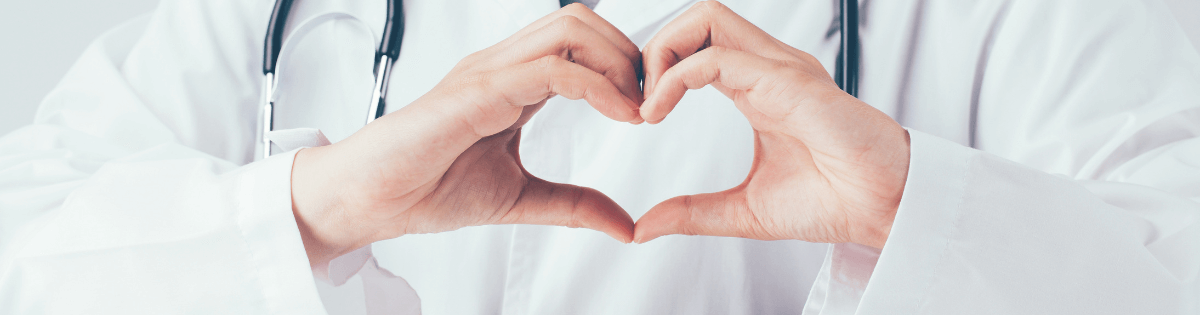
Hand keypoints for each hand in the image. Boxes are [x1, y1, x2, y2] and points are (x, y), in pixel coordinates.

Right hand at [290, 4, 643, 266]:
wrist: (372, 199)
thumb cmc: (425, 188)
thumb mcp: (521, 198)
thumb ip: (574, 205)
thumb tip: (624, 225)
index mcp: (512, 82)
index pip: (580, 44)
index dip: (622, 69)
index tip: (645, 111)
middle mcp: (503, 66)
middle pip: (580, 21)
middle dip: (627, 54)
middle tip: (648, 102)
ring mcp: (490, 71)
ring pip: (570, 29)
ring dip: (617, 63)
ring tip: (635, 108)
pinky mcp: (480, 89)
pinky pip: (551, 68)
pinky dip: (597, 86)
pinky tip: (617, 115)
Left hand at [632, 1, 909, 248]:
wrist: (885, 209)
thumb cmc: (836, 200)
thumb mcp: (744, 210)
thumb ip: (694, 213)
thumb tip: (646, 225)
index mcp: (759, 87)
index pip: (699, 45)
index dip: (658, 70)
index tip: (640, 115)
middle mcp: (768, 68)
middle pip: (699, 17)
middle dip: (654, 49)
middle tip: (638, 101)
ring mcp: (779, 69)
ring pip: (707, 18)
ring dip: (662, 53)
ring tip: (648, 103)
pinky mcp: (788, 82)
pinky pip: (718, 57)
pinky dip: (676, 77)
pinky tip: (659, 111)